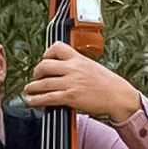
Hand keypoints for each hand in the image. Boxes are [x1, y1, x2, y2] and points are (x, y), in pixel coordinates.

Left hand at [22, 42, 141, 122]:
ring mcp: (71, 82)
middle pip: (45, 65)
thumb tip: (65, 72)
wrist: (118, 96)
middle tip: (35, 77)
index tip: (44, 59)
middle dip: (36, 72)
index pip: (57, 47)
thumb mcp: (93, 67)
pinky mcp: (70, 96)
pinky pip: (48, 97)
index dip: (46, 53)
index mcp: (79, 58)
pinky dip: (36, 100)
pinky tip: (32, 101)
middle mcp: (73, 68)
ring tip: (29, 90)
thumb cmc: (109, 84)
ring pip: (43, 82)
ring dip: (32, 87)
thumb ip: (78, 67)